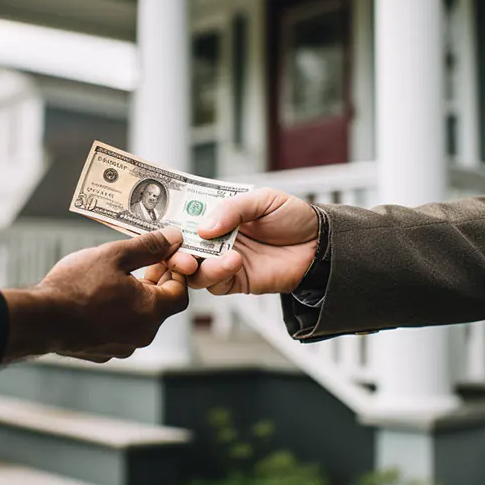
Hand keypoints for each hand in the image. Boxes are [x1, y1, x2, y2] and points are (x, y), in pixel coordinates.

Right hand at [1, 227, 188, 362]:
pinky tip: (95, 298)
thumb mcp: (114, 256)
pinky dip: (115, 313)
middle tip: (137, 263)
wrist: (40, 320)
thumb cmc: (75, 287)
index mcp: (151, 311)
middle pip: (160, 305)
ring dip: (132, 298)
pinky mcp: (103, 352)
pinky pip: (119, 329)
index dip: (174, 273)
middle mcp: (142, 334)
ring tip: (111, 278)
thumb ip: (148, 247)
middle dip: (152, 282)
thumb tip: (173, 238)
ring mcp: (122, 346)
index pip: (180, 293)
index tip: (161, 258)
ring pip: (138, 318)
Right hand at [157, 188, 317, 294]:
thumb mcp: (262, 200)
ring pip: (193, 270)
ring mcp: (224, 262)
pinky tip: (232, 262)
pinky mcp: (237, 282)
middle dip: (174, 252)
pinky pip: (215, 284)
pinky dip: (216, 275)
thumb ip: (232, 209)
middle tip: (177, 252)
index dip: (172, 223)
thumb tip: (203, 228)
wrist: (321, 244)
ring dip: (193, 265)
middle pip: (183, 249)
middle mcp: (216, 240)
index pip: (186, 219)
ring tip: (200, 259)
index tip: (163, 226)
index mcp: (218, 216)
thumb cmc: (293, 217)